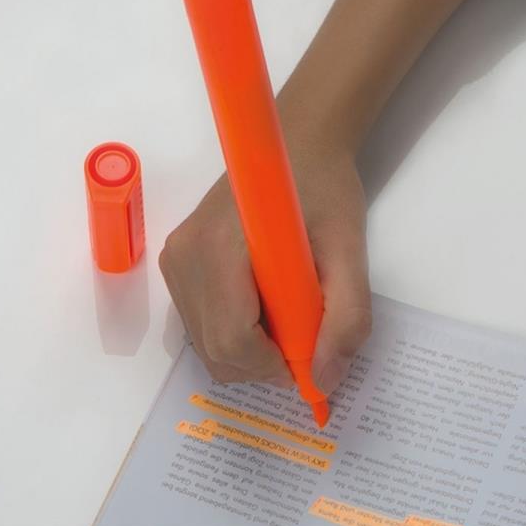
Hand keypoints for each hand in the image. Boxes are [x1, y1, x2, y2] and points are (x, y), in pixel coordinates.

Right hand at [159, 127, 370, 395]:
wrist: (293, 146)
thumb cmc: (324, 189)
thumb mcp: (350, 251)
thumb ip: (346, 318)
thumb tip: (324, 379)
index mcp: (219, 249)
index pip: (231, 339)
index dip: (272, 366)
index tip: (307, 359)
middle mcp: (184, 258)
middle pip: (214, 350)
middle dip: (261, 363)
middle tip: (302, 336)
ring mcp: (174, 260)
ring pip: (204, 343)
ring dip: (248, 349)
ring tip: (284, 312)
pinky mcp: (176, 262)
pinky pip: (200, 322)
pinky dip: (232, 332)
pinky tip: (260, 304)